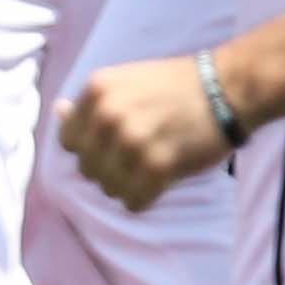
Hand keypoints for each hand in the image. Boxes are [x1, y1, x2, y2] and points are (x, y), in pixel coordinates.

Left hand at [59, 57, 233, 212]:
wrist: (226, 88)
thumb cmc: (176, 86)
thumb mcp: (126, 82)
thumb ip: (92, 103)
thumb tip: (58, 112)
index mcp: (97, 91)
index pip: (68, 142)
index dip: (90, 148)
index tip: (112, 145)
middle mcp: (108, 116)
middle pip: (87, 169)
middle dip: (109, 169)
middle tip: (138, 157)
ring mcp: (132, 142)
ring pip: (108, 189)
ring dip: (128, 185)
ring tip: (150, 167)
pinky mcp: (158, 166)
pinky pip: (133, 203)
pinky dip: (145, 198)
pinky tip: (160, 181)